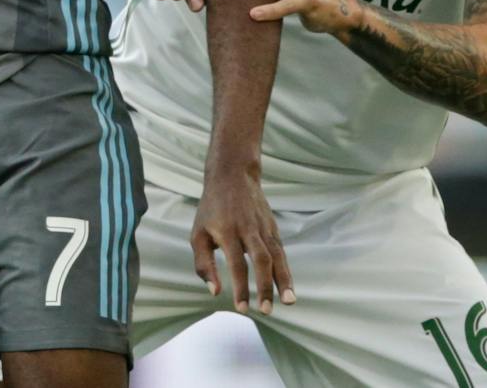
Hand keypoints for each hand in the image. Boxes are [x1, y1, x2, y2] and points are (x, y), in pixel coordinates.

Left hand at [191, 165, 293, 314]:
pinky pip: (281, 252)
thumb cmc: (211, 210)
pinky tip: (288, 289)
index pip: (236, 263)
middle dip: (265, 287)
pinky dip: (286, 271)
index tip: (242, 308)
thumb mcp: (198, 233)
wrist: (233, 176)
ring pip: (276, 256)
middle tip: (266, 311)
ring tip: (289, 302)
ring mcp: (263, 228)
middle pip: (261, 260)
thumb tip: (214, 292)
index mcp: (227, 231)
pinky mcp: (273, 228)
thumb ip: (203, 264)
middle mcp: (248, 229)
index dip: (240, 287)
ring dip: (283, 281)